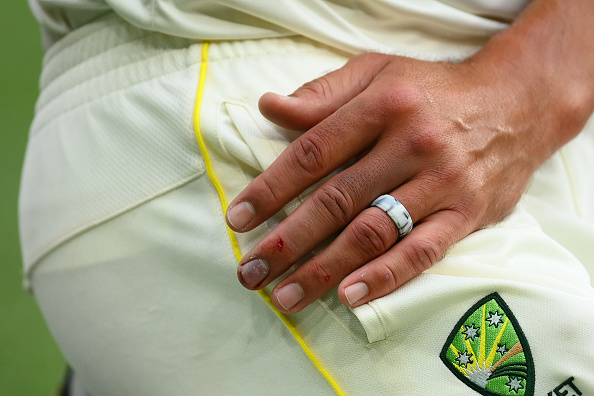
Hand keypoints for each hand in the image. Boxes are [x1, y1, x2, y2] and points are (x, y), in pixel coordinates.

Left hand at [226, 0, 593, 313]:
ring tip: (286, 295)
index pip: (312, 153)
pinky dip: (385, 276)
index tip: (238, 219)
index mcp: (381, 106)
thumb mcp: (377, 72)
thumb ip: (322, 94)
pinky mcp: (467, 212)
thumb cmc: (433, 90)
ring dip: (325, 268)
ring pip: (373, 232)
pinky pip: (423, 251)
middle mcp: (411, 144)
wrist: (516, 104)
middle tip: (251, 271)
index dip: (270, 189)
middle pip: (336, 200)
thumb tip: (268, 107)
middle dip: (287, 241)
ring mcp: (441, 182)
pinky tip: (349, 295)